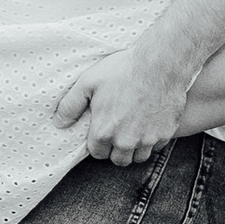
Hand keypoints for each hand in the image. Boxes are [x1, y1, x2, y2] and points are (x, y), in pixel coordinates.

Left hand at [54, 38, 194, 167]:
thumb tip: (58, 122)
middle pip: (119, 159)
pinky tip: (149, 123)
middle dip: (116, 149)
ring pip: (139, 157)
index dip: (99, 142)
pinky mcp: (165, 133)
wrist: (159, 64)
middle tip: (118, 132)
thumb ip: (70, 105)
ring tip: (133, 130)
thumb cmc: (122, 70)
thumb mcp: (88, 82)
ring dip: (135, 148)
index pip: (97, 153)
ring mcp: (147, 139)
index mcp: (104, 132)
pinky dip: (153, 139)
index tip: (103, 131)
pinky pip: (157, 146)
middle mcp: (125, 141)